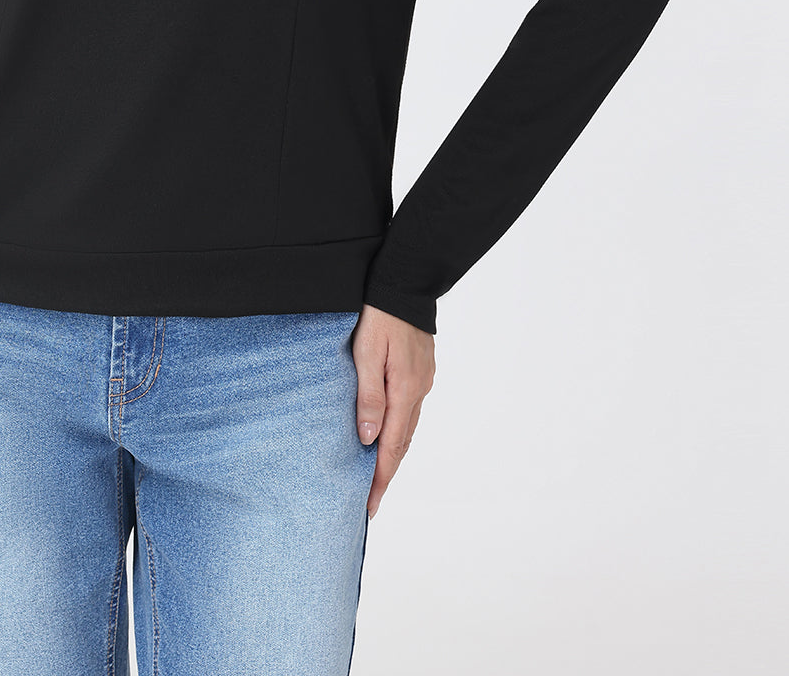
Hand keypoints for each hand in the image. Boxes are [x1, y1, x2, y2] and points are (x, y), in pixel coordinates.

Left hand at [351, 303, 436, 518]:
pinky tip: (387, 434)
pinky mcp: (421, 371)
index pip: (391, 446)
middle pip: (402, 443)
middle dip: (386, 474)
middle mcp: (418, 390)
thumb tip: (367, 439)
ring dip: (393, 453)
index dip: (380, 478)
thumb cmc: (379, 315)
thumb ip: (368, 396)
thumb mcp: (365, 353)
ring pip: (408, 427)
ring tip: (376, 475)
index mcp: (404, 389)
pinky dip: (398, 430)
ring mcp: (422, 380)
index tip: (370, 505)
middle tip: (371, 501)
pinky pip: (410, 410)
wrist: (404, 283)